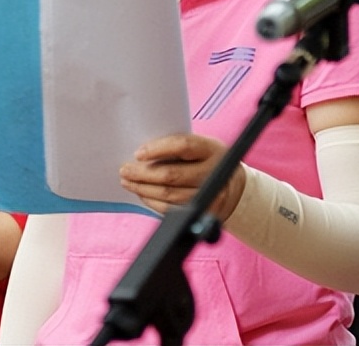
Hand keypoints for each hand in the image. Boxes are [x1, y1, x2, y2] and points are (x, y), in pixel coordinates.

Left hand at [119, 133, 245, 220]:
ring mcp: (212, 196)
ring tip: (128, 182)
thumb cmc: (207, 160)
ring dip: (144, 189)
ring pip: (170, 195)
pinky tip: (143, 195)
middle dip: (143, 174)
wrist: (234, 186)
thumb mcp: (200, 146)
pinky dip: (153, 202)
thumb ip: (177, 147)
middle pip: (172, 175)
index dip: (158, 149)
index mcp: (211, 149)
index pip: (183, 146)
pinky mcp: (205, 213)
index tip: (138, 153)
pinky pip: (173, 210)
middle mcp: (214, 172)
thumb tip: (141, 153)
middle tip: (125, 170)